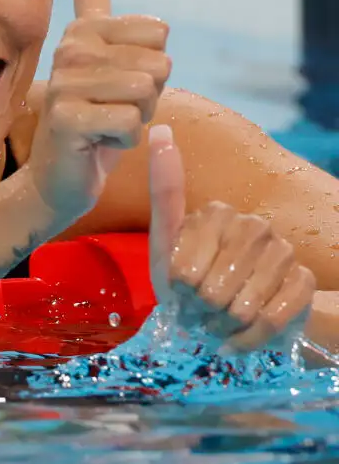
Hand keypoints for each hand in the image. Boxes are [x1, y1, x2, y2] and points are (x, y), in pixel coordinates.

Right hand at [27, 0, 170, 217]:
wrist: (59, 175)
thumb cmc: (90, 115)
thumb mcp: (98, 55)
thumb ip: (91, 1)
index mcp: (83, 30)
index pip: (159, 34)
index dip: (152, 67)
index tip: (117, 84)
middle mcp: (70, 50)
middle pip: (157, 64)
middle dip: (147, 98)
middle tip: (111, 111)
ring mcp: (64, 83)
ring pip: (145, 93)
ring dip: (136, 120)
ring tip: (105, 126)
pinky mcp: (65, 119)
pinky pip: (129, 122)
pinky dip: (124, 141)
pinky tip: (97, 145)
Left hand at [149, 124, 315, 350]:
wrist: (227, 314)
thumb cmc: (187, 280)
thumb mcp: (165, 240)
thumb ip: (163, 189)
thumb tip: (158, 126)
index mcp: (217, 212)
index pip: (184, 271)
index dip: (179, 292)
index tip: (181, 287)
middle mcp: (255, 225)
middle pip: (214, 290)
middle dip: (202, 310)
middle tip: (201, 306)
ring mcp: (284, 252)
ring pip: (244, 307)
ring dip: (225, 325)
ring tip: (220, 317)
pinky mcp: (304, 282)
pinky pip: (272, 321)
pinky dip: (251, 337)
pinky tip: (240, 334)